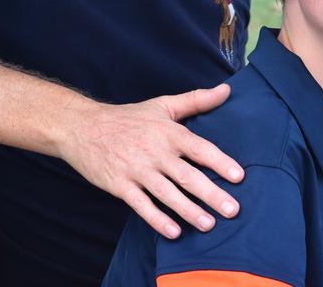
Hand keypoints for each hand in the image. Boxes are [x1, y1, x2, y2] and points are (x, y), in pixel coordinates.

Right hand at [57, 83, 244, 238]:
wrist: (83, 127)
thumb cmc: (128, 117)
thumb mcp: (163, 105)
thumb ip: (196, 100)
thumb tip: (227, 90)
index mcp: (168, 132)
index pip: (199, 148)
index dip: (220, 162)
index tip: (239, 176)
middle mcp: (155, 152)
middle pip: (187, 176)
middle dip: (211, 194)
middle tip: (233, 210)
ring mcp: (137, 170)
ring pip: (167, 194)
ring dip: (189, 211)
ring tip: (209, 225)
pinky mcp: (120, 185)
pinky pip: (141, 205)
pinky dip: (157, 219)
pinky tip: (174, 232)